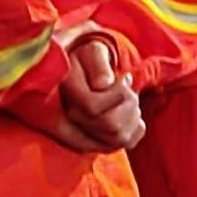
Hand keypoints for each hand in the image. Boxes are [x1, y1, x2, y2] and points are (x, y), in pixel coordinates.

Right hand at [46, 24, 144, 153]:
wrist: (77, 74)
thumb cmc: (86, 60)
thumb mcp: (91, 52)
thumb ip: (97, 63)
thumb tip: (104, 85)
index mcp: (60, 95)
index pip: (92, 107)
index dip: (118, 94)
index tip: (125, 77)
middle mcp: (64, 120)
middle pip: (110, 126)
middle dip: (129, 104)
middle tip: (129, 87)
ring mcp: (78, 136)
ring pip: (118, 139)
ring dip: (133, 115)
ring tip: (129, 98)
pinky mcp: (95, 144)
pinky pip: (124, 144)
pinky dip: (136, 129)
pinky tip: (130, 113)